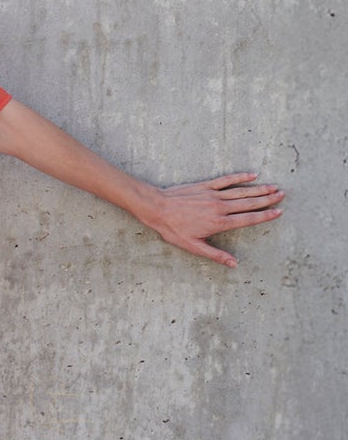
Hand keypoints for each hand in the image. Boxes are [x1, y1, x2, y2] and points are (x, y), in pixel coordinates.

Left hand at [142, 172, 283, 267]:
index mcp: (219, 223)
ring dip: (259, 189)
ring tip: (274, 187)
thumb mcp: (193, 247)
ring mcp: (214, 194)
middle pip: (249, 203)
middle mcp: (220, 207)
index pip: (248, 219)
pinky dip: (240, 177)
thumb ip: (215, 255)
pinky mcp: (206, 185)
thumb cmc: (173, 230)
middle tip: (282, 195)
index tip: (278, 212)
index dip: (265, 216)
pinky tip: (252, 175)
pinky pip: (227, 180)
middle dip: (267, 200)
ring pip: (242, 191)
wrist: (158, 208)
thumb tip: (234, 264)